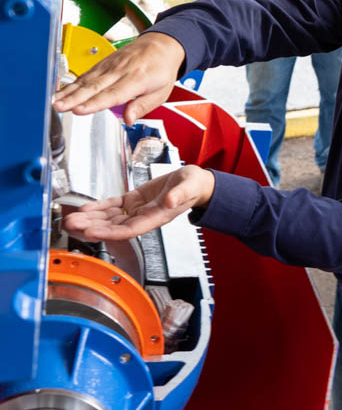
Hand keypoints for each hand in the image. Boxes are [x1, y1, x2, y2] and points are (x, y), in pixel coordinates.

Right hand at [52, 32, 184, 124]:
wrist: (162, 44)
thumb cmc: (162, 69)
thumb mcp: (161, 92)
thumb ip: (143, 106)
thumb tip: (128, 119)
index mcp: (137, 79)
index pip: (112, 94)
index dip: (94, 103)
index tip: (79, 110)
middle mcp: (120, 71)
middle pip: (94, 87)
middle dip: (74, 98)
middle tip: (58, 107)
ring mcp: (110, 65)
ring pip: (86, 80)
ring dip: (68, 92)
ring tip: (54, 102)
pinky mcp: (103, 63)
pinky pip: (86, 74)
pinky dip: (72, 84)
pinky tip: (61, 92)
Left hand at [63, 165, 214, 241]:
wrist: (195, 183)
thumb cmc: (195, 186)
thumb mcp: (190, 186)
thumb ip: (180, 195)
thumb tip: (169, 201)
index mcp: (157, 217)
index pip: (130, 230)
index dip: (109, 233)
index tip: (91, 232)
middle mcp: (144, 217)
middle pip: (113, 227)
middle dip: (91, 227)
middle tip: (71, 226)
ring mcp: (138, 210)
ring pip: (109, 218)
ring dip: (90, 219)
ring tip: (71, 220)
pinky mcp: (134, 200)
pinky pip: (113, 206)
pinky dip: (98, 207)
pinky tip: (85, 208)